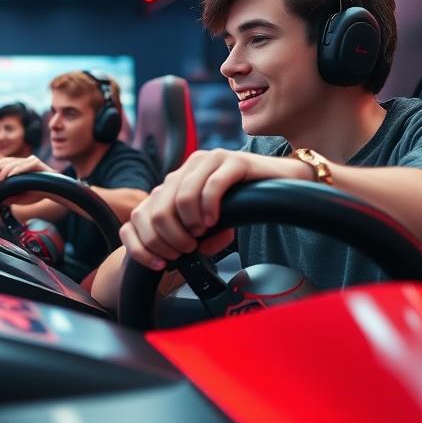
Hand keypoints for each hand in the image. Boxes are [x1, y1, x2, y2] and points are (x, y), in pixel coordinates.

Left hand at [0, 155, 55, 202]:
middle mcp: (17, 162)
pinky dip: (15, 171)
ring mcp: (26, 161)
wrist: (52, 193)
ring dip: (0, 175)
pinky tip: (9, 178)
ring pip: (8, 164)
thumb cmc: (32, 193)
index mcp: (10, 168)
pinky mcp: (36, 163)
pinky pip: (24, 165)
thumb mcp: (11, 197)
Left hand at [120, 149, 308, 270]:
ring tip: (202, 233)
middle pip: (158, 211)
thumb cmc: (241, 205)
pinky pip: (212, 186)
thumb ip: (190, 236)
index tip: (162, 263)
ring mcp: (209, 160)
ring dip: (190, 225)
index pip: (141, 215)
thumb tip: (180, 254)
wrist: (280, 182)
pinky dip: (209, 209)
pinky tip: (214, 221)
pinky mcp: (232, 160)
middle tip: (187, 250)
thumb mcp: (208, 224)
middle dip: (170, 239)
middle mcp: (186, 168)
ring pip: (182, 197)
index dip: (147, 244)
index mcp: (174, 182)